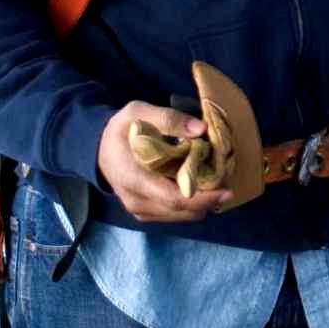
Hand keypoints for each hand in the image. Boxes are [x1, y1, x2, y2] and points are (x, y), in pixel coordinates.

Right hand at [97, 102, 231, 221]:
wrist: (100, 148)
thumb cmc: (121, 129)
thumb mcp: (138, 111)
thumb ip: (168, 118)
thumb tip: (200, 129)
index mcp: (132, 177)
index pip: (171, 197)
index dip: (201, 198)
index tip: (226, 190)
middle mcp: (134, 199)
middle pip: (178, 210)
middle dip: (207, 202)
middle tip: (228, 187)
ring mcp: (139, 209)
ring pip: (178, 216)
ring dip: (201, 205)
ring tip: (217, 186)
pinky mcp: (144, 212)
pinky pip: (173, 215)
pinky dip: (190, 206)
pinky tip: (201, 190)